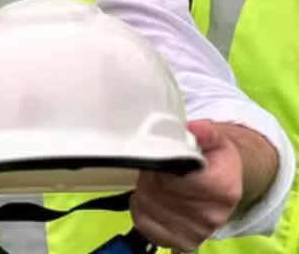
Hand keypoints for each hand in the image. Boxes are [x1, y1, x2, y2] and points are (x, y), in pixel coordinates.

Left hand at [130, 120, 242, 250]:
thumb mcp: (216, 140)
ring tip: (159, 182)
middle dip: (152, 175)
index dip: (162, 164)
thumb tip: (193, 128)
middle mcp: (211, 215)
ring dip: (146, 190)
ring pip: (148, 205)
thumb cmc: (216, 161)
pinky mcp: (180, 242)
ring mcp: (195, 232)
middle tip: (160, 168)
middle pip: (158, 190)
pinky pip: (144, 222)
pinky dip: (143, 207)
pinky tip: (155, 199)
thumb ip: (205, 132)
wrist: (226, 185)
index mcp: (221, 188)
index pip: (174, 178)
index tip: (163, 156)